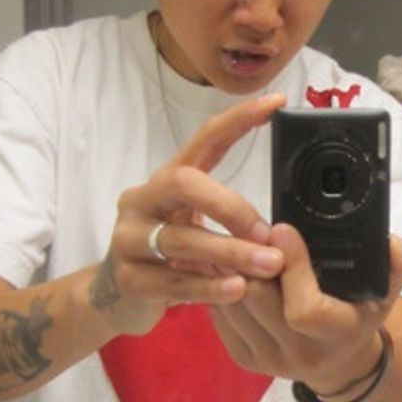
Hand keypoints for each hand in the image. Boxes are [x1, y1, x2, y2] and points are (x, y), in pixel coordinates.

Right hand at [92, 94, 286, 334]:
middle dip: (230, 206)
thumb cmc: (168, 256)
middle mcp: (142, 201)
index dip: (238, 119)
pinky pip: (173, 281)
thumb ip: (228, 219)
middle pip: (183, 184)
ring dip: (230, 252)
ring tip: (268, 265)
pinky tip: (236, 289)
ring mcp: (129, 239)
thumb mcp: (197, 227)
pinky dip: (209, 285)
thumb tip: (282, 228)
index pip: (203, 139)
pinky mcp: (129, 278)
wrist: (118, 297)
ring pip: (181, 239)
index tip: (276, 104)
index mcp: (166, 182)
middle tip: (267, 232)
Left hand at [211, 224, 401, 390]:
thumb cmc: (362, 314)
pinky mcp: (244, 359)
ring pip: (235, 306)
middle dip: (250, 260)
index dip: (291, 270)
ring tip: (230, 238)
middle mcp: (300, 353)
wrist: (341, 364)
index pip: (305, 309)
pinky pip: (222, 318)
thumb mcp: (389, 288)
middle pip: (259, 302)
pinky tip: (224, 264)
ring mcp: (268, 360)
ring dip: (229, 270)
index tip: (282, 230)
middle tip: (246, 225)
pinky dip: (220, 287)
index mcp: (337, 335)